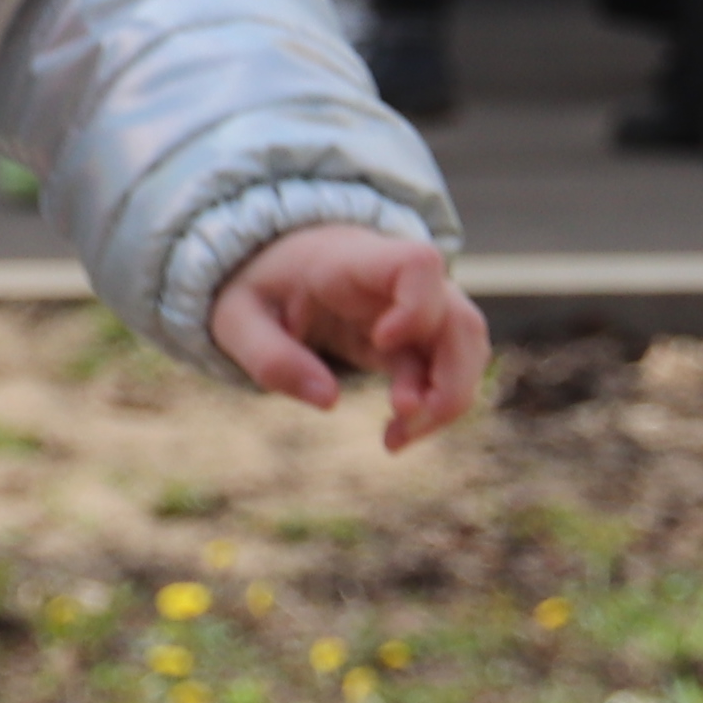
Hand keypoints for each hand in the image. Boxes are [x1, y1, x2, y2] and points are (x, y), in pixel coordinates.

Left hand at [209, 226, 486, 452]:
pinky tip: (393, 437)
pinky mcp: (414, 341)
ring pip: (465, 350)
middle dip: (448, 379)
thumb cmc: (260, 286)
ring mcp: (414, 311)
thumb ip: (270, 357)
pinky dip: (431, 408)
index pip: (417, 264)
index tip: (383, 342)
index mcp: (352, 263)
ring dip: (447, 400)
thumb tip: (327, 400)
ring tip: (395, 439)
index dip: (418, 305)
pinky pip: (445, 372)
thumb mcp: (236, 319)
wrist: (278, 266)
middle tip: (403, 418)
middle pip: (460, 320)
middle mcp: (398, 284)